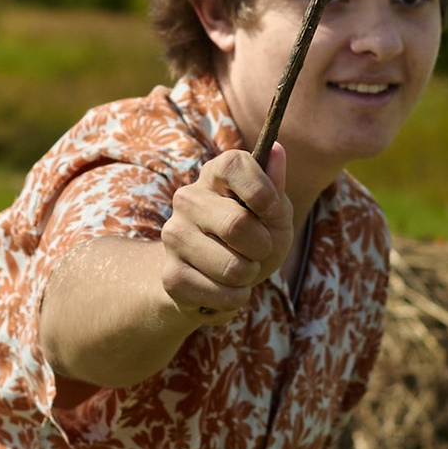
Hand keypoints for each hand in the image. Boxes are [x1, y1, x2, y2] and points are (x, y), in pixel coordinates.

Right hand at [158, 146, 293, 319]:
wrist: (210, 278)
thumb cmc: (250, 238)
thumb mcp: (272, 213)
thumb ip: (275, 187)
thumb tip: (276, 150)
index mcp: (214, 174)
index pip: (235, 164)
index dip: (262, 191)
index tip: (272, 210)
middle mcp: (187, 199)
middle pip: (237, 224)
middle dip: (263, 247)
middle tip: (259, 250)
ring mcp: (174, 237)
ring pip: (232, 267)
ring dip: (249, 276)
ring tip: (240, 271)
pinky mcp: (171, 275)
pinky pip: (222, 295)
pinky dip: (236, 298)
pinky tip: (224, 289)